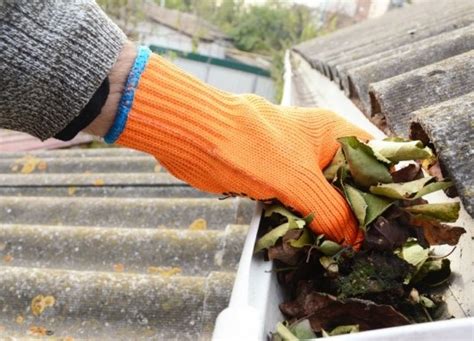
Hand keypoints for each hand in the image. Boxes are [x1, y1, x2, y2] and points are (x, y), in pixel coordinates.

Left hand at [88, 47, 370, 245]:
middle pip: (350, 182)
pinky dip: (306, 221)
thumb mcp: (299, 181)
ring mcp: (297, 164)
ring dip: (331, 220)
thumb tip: (355, 238)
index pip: (377, 158)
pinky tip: (316, 241)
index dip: (389, 187)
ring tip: (348, 249)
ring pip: (324, 196)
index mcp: (333, 133)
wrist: (197, 138)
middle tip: (373, 243)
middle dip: (359, 210)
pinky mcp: (276, 180)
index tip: (397, 219)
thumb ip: (331, 210)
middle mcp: (319, 147)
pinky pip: (299, 204)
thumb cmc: (249, 146)